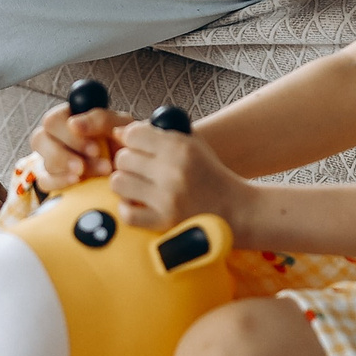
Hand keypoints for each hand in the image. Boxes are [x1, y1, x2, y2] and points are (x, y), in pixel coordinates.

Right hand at [23, 99, 130, 189]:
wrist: (131, 172)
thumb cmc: (123, 143)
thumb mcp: (120, 126)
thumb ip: (100, 119)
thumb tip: (74, 124)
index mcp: (68, 117)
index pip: (53, 120)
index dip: (68, 135)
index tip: (94, 149)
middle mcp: (55, 136)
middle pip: (39, 138)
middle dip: (66, 154)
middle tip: (88, 165)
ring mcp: (51, 159)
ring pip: (43, 161)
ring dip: (69, 169)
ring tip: (97, 174)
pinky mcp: (52, 180)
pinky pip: (45, 182)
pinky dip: (61, 182)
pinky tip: (78, 182)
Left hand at [111, 119, 251, 232]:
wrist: (237, 210)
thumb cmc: (210, 173)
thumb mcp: (193, 144)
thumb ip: (160, 133)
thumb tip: (118, 132)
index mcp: (180, 147)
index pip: (133, 134)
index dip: (131, 139)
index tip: (138, 147)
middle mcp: (171, 171)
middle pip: (123, 158)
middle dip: (128, 161)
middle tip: (139, 169)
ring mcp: (166, 198)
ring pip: (119, 182)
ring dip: (125, 183)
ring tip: (137, 185)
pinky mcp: (164, 223)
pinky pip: (127, 213)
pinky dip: (127, 208)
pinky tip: (138, 204)